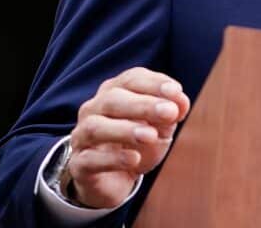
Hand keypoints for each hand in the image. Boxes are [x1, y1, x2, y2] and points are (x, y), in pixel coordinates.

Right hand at [66, 68, 190, 207]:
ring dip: (125, 129)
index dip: (154, 83)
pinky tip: (134, 159)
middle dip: (142, 105)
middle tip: (169, 113)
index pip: (131, 79)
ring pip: (95, 127)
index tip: (176, 92)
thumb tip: (181, 103)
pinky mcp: (79, 165)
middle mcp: (93, 110)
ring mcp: (82, 137)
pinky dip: (113, 158)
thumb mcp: (160, 127)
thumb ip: (171, 113)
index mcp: (114, 93)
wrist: (114, 180)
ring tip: (151, 136)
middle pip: (112, 99)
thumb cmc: (138, 144)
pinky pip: (89, 159)